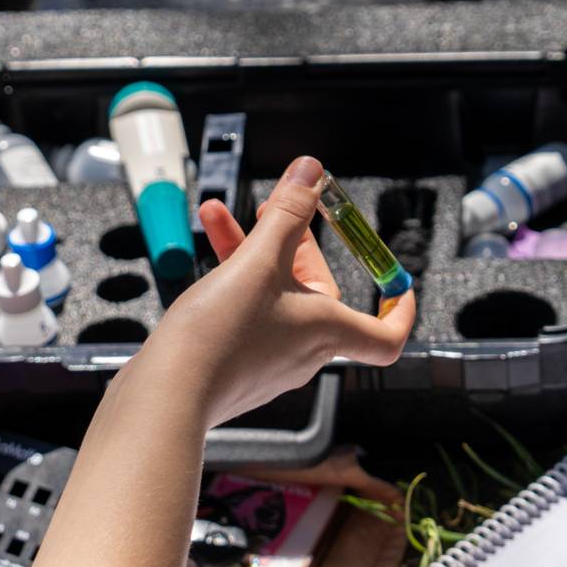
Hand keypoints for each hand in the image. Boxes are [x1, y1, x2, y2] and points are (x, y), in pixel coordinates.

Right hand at [132, 156, 414, 429]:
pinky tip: (205, 254)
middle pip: (316, 289)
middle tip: (270, 206)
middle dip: (290, 241)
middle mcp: (305, 351)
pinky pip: (246, 313)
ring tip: (216, 216)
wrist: (166, 395)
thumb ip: (288, 213)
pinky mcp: (235, 365)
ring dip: (249, 251)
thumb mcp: (258, 260)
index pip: (387, 335)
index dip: (400, 308)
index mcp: (327, 331)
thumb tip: (312, 171)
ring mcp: (269, 361)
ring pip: (273, 295)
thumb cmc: (220, 335)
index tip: (397, 282)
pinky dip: (232, 279)